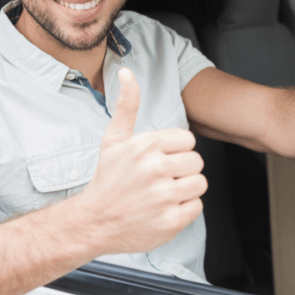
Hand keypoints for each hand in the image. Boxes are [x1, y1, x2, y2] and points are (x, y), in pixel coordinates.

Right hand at [75, 68, 206, 254]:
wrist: (94, 222)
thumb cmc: (108, 179)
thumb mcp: (114, 139)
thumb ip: (127, 105)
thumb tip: (126, 72)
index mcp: (146, 145)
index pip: (188, 141)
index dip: (176, 151)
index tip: (159, 161)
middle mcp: (155, 169)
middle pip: (197, 162)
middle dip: (182, 170)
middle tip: (160, 180)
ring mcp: (164, 197)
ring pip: (200, 183)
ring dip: (185, 190)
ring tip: (163, 194)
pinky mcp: (171, 221)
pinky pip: (196, 206)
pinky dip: (183, 210)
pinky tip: (163, 209)